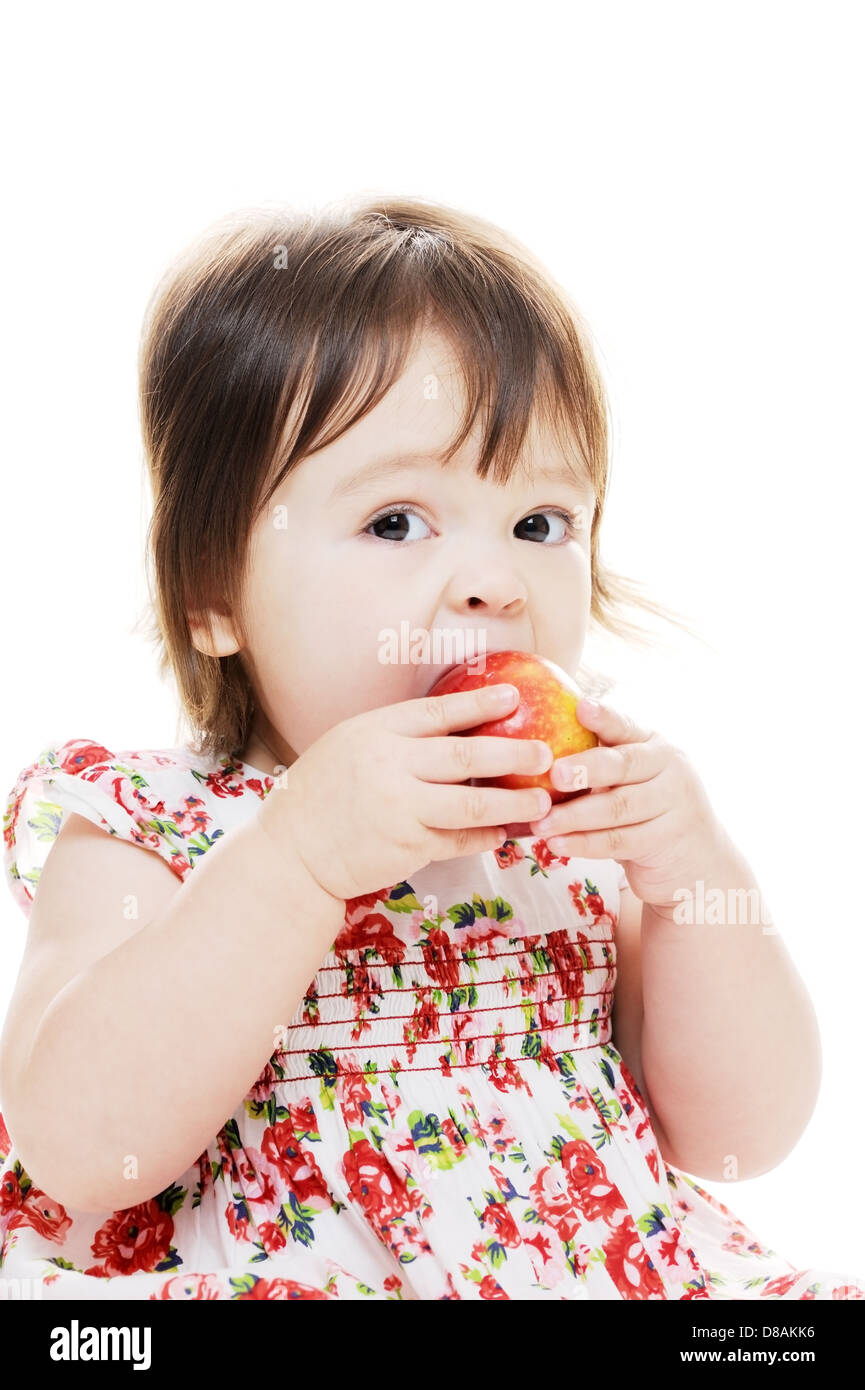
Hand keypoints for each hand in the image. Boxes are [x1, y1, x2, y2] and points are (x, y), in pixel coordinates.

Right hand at [256, 683, 554, 902]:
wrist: (291, 853)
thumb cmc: (322, 795)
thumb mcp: (350, 747)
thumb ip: (397, 740)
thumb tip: (457, 728)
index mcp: (375, 733)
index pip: (437, 712)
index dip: (478, 703)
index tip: (512, 696)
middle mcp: (389, 767)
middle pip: (465, 756)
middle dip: (512, 754)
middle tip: (546, 753)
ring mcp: (399, 810)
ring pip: (471, 805)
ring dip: (512, 804)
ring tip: (541, 802)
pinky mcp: (406, 848)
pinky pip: (458, 840)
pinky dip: (484, 837)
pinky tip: (504, 833)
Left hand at [527, 697, 727, 910]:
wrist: (698, 859)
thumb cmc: (647, 809)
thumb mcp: (632, 779)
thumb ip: (601, 763)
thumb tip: (535, 751)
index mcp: (654, 744)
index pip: (626, 726)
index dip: (604, 718)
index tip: (580, 708)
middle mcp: (669, 768)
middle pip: (623, 765)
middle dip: (586, 768)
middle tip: (553, 774)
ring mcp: (674, 804)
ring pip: (619, 807)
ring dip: (575, 816)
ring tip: (540, 823)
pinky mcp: (667, 840)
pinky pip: (620, 841)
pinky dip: (586, 844)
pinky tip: (558, 844)